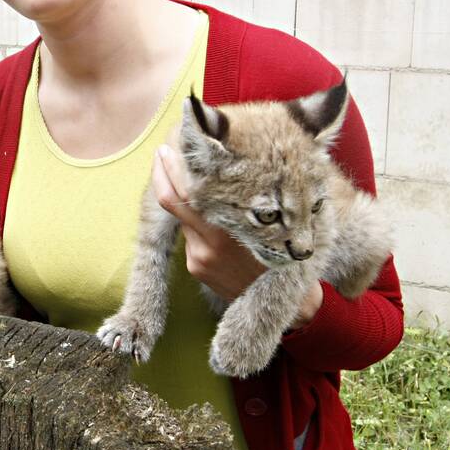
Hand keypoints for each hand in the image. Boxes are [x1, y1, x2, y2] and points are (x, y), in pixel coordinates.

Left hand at [152, 144, 322, 327]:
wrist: (284, 305)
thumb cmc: (286, 254)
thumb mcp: (273, 224)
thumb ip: (248, 200)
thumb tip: (233, 167)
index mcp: (230, 228)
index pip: (187, 191)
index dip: (174, 168)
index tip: (171, 145)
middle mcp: (209, 243)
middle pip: (172, 200)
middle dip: (164, 173)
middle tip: (163, 150)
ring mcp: (199, 257)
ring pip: (182, 217)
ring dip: (179, 195)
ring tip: (184, 173)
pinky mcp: (195, 268)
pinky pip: (190, 237)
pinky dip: (193, 221)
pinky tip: (205, 213)